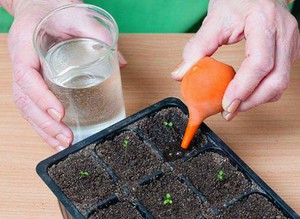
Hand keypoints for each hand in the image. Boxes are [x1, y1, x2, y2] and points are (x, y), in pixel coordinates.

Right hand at [8, 0, 126, 150]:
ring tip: (62, 145)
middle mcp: (21, 64)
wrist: (40, 7)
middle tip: (66, 138)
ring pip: (27, 109)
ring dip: (43, 131)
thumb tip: (121, 61)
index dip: (41, 97)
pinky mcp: (34, 82)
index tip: (60, 112)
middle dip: (45, 123)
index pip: (27, 77)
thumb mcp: (75, 14)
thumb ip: (96, 32)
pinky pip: (33, 107)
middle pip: (25, 101)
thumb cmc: (53, 10)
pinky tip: (56, 137)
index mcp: (25, 47)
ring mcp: (25, 75)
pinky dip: (43, 125)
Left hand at [172, 0, 299, 120]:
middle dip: (250, 101)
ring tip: (233, 106)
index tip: (226, 104)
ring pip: (281, 84)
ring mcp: (290, 44)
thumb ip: (196, 48)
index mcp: (264, 22)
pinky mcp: (288, 52)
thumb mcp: (213, 20)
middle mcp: (283, 34)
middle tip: (227, 112)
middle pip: (276, 80)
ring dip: (256, 100)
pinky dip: (261, 92)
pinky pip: (278, 79)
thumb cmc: (236, 0)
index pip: (259, 62)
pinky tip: (244, 95)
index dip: (243, 88)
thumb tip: (180, 75)